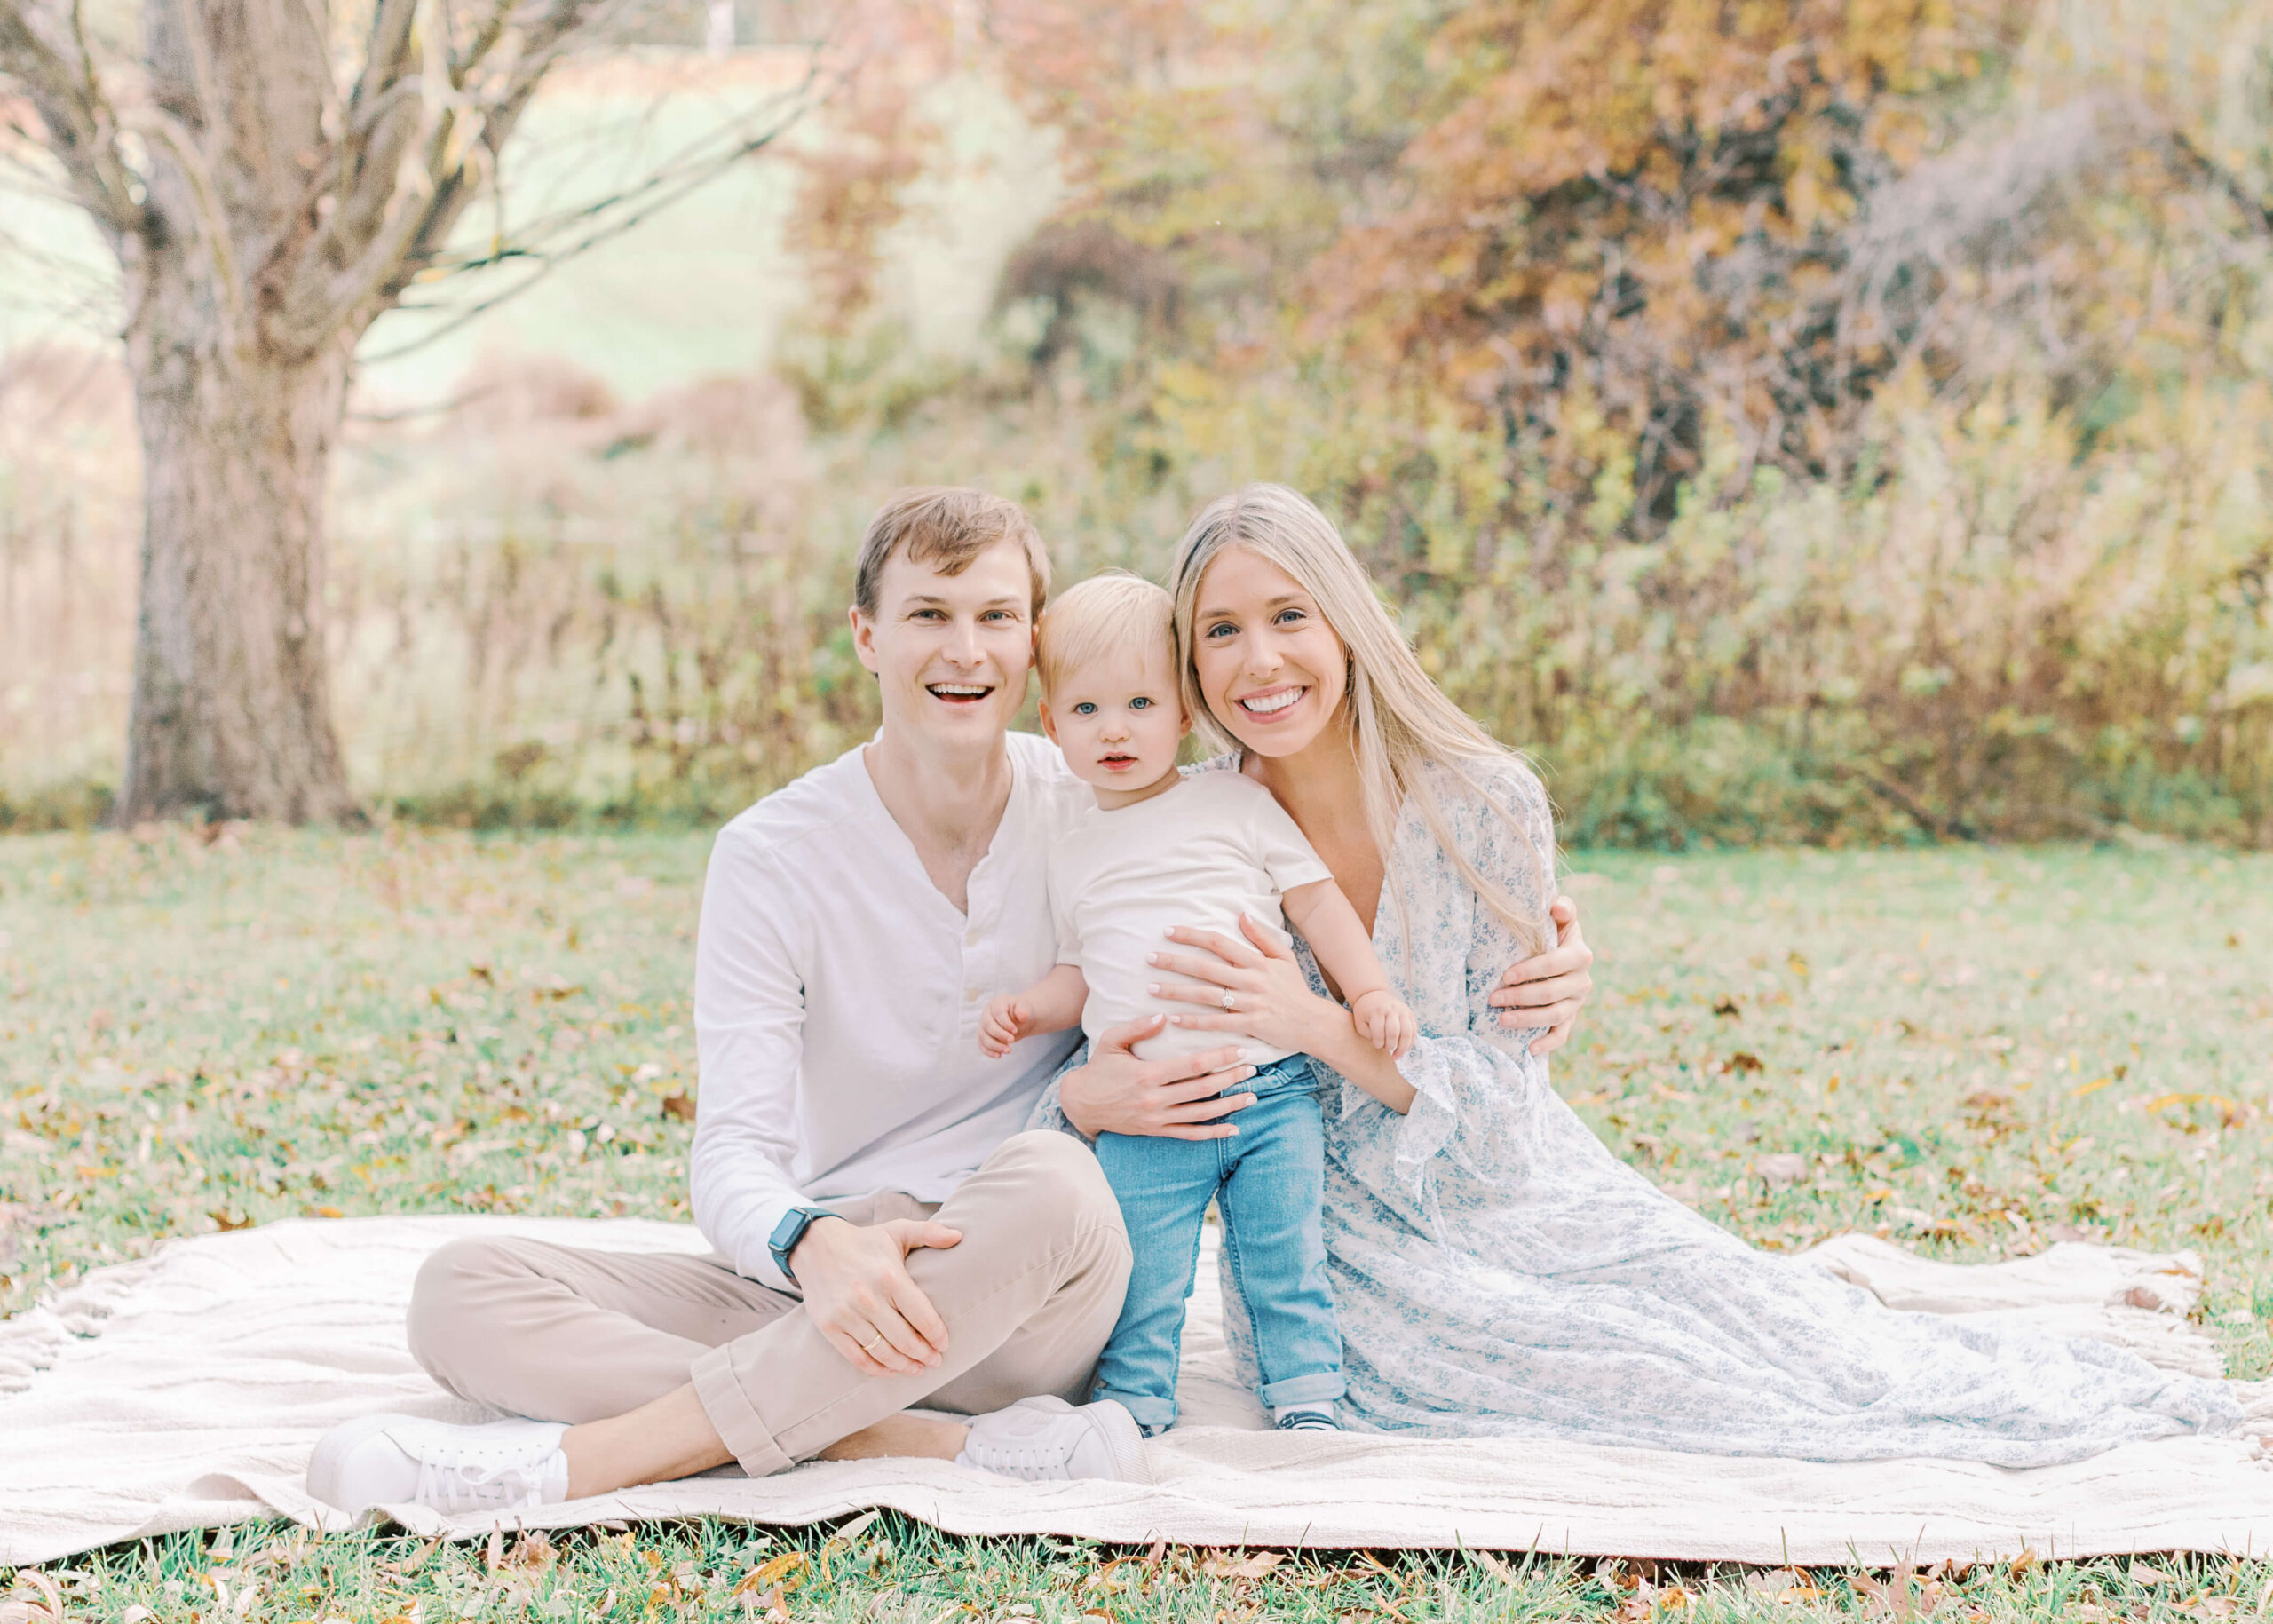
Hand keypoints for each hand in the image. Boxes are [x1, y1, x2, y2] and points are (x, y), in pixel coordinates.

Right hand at [789, 1216, 961, 1377]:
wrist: (815, 1245)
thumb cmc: (864, 1241)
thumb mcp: (897, 1231)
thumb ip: (929, 1233)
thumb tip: (959, 1236)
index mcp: (889, 1276)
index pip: (922, 1316)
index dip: (937, 1335)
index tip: (945, 1344)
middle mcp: (867, 1297)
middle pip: (905, 1339)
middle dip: (924, 1355)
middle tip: (935, 1361)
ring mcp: (846, 1314)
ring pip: (882, 1352)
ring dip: (903, 1366)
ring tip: (917, 1369)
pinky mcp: (829, 1326)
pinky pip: (857, 1357)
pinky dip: (876, 1369)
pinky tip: (890, 1371)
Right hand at [979, 994, 1030, 1057]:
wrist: (1019, 1020)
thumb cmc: (1022, 1012)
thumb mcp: (1026, 1008)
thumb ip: (1024, 1010)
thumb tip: (1023, 1015)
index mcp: (996, 1003)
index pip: (997, 1013)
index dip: (1005, 1023)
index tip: (1015, 1031)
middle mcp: (987, 1014)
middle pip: (988, 1025)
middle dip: (999, 1035)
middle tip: (1012, 1040)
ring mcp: (983, 1025)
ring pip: (983, 1036)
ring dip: (994, 1045)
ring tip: (1008, 1050)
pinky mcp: (983, 1036)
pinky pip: (982, 1045)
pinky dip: (988, 1051)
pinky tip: (999, 1055)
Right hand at [1057, 1013, 1257, 1139]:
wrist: (1080, 1104)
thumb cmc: (1098, 1068)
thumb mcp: (1111, 1041)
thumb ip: (1137, 1027)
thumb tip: (1164, 1016)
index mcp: (1147, 1074)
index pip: (1192, 1065)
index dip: (1219, 1057)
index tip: (1240, 1049)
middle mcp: (1154, 1099)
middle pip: (1203, 1089)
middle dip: (1231, 1078)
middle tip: (1253, 1068)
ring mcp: (1156, 1118)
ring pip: (1201, 1114)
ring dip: (1230, 1106)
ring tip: (1252, 1096)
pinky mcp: (1155, 1131)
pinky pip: (1189, 1135)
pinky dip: (1213, 1133)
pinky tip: (1234, 1128)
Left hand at [1145, 912, 1349, 1057]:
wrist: (1314, 1023)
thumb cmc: (1295, 990)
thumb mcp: (1283, 958)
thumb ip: (1261, 936)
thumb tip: (1241, 914)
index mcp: (1256, 961)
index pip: (1218, 943)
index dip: (1192, 935)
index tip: (1168, 931)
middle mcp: (1250, 980)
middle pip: (1205, 967)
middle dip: (1174, 961)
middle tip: (1149, 957)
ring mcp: (1249, 1003)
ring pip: (1206, 995)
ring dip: (1177, 992)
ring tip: (1152, 988)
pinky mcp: (1249, 1025)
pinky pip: (1217, 1023)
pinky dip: (1194, 1021)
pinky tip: (1174, 1018)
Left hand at [1352, 988, 1415, 1058]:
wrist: (1374, 994)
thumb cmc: (1365, 1012)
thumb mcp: (1360, 1022)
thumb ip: (1368, 1034)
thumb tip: (1382, 1044)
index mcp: (1377, 1011)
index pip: (1378, 1031)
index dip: (1378, 1043)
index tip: (1376, 1045)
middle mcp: (1391, 1009)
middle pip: (1394, 1032)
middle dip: (1390, 1045)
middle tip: (1386, 1049)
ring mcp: (1402, 1010)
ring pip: (1407, 1032)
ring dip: (1403, 1047)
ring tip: (1396, 1055)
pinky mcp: (1409, 1013)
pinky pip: (1413, 1030)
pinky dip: (1410, 1042)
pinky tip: (1403, 1049)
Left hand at [1489, 894, 1593, 1054]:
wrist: (1566, 954)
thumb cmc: (1555, 934)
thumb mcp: (1561, 919)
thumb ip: (1563, 909)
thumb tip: (1556, 905)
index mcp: (1580, 955)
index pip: (1555, 964)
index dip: (1530, 971)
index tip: (1505, 975)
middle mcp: (1582, 980)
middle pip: (1551, 993)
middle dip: (1520, 997)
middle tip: (1493, 999)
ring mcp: (1577, 1002)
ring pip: (1555, 1015)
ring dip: (1528, 1020)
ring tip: (1502, 1020)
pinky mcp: (1571, 1018)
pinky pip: (1562, 1034)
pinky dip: (1548, 1043)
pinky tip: (1530, 1049)